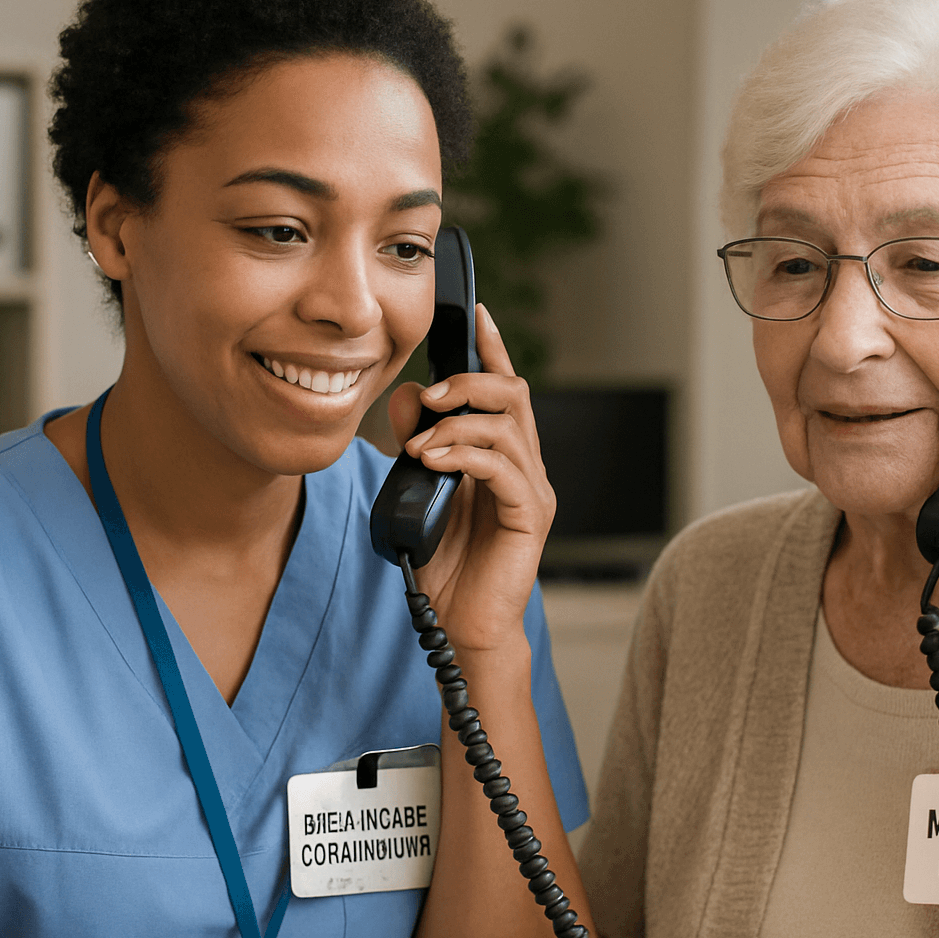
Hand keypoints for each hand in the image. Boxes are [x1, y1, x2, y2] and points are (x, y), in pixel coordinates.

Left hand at [386, 304, 554, 653]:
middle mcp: (524, 467)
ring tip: (421, 444)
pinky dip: (465, 456)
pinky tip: (433, 463)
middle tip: (432, 392)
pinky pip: (504, 468)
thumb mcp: (417, 493)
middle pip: (514, 395)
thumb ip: (416, 446)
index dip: (491, 347)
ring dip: (460, 424)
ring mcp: (532, 491)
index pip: (502, 389)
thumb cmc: (444, 564)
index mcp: (501, 455)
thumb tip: (407, 399)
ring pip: (509, 427)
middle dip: (471, 381)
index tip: (474, 310)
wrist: (462, 627)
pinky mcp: (530, 517)